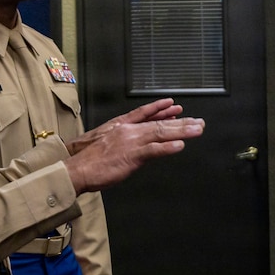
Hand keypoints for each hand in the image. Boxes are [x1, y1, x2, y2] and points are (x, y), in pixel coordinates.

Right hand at [64, 98, 204, 192]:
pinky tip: (180, 146)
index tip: (175, 106)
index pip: (145, 114)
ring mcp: (131, 142)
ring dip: (181, 132)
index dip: (161, 109)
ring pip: (161, 134)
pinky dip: (167, 148)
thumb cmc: (87, 159)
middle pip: (159, 123)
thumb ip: (122, 140)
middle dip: (181, 122)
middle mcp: (129, 131)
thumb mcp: (105, 142)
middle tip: (199, 121)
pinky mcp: (131, 156)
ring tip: (197, 129)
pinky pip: (153, 150)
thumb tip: (135, 142)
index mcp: (121, 126)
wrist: (76, 167)